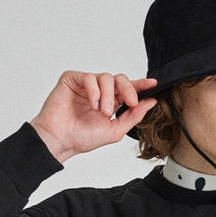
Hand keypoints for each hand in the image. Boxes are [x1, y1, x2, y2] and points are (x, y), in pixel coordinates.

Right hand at [30, 71, 157, 162]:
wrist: (62, 140)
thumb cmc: (83, 138)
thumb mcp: (115, 130)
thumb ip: (133, 116)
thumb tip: (151, 102)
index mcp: (111, 102)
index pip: (128, 89)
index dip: (141, 85)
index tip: (154, 83)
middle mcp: (100, 92)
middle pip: (120, 79)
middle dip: (128, 89)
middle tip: (130, 102)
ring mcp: (86, 85)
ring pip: (106, 77)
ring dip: (108, 95)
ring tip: (102, 111)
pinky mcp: (73, 79)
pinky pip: (89, 77)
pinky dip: (94, 91)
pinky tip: (92, 104)